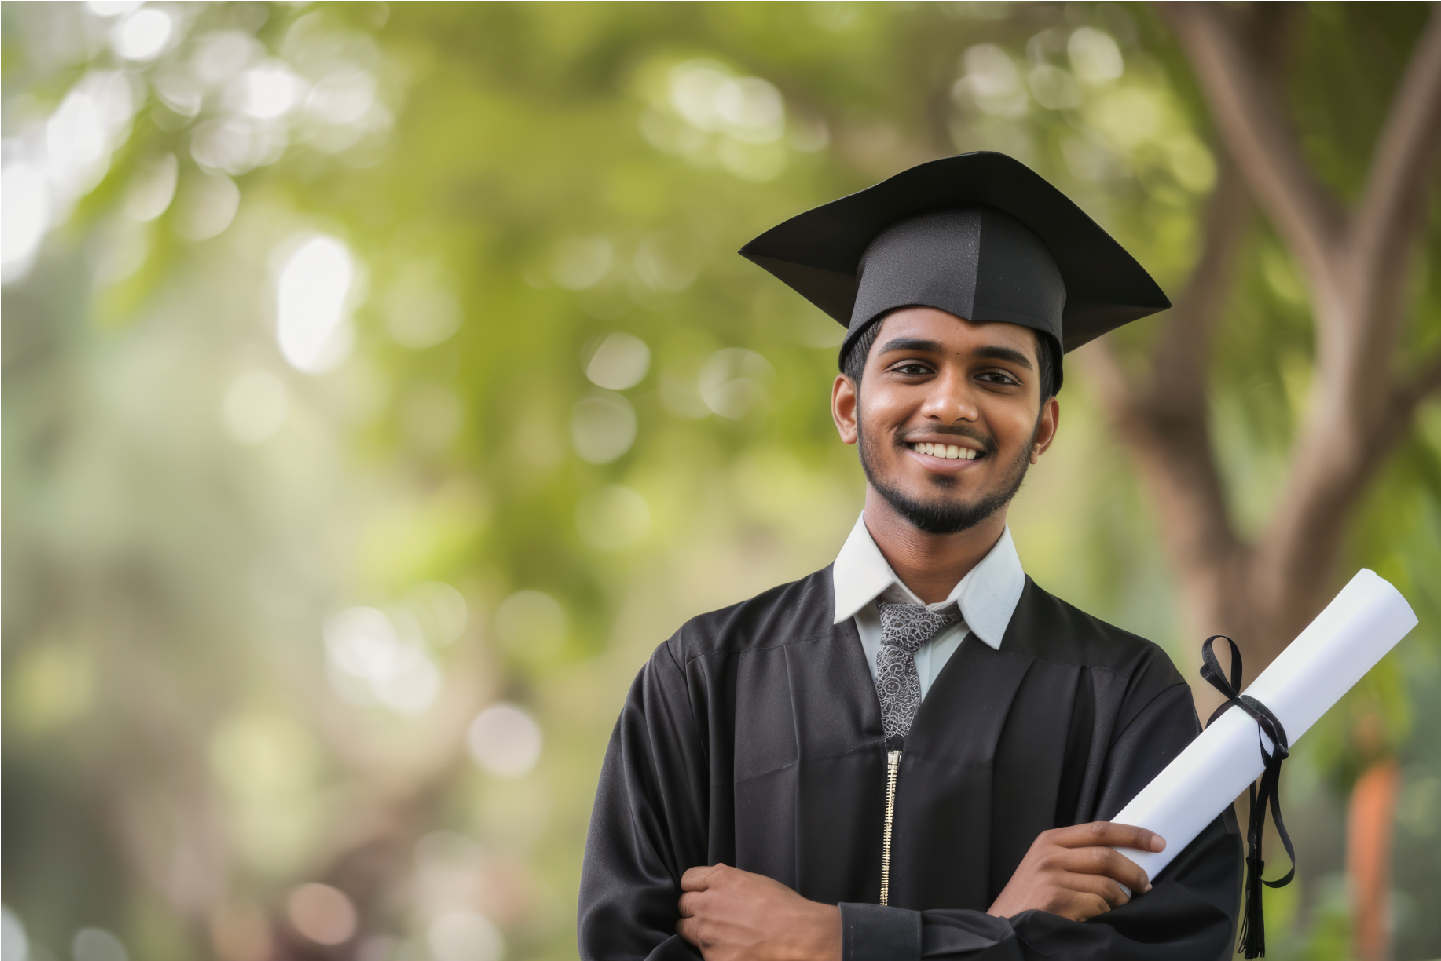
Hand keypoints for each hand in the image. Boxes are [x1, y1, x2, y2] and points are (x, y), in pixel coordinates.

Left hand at [677, 864, 840, 960]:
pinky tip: (733, 950)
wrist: (797, 935)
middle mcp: (707, 903)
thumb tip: (717, 889)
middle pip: (683, 906)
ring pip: (687, 931)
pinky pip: (704, 953)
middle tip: (711, 917)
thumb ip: (727, 883)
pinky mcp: (713, 957)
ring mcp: (707, 932)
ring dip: (700, 932)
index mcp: (719, 879)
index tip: (701, 894)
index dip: (695, 888)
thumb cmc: (784, 907)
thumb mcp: (754, 881)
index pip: (687, 879)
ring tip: (722, 936)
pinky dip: (715, 952)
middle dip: (694, 910)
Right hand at [987, 821, 1164, 921]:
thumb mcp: (1045, 867)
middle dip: (1134, 873)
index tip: (1158, 842)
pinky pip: (1098, 905)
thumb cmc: (1029, 900)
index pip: (1100, 829)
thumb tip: (1120, 858)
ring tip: (1117, 908)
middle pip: (1107, 856)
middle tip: (1145, 886)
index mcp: (1050, 840)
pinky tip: (1096, 918)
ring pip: (1106, 884)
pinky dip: (1105, 914)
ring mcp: (1051, 876)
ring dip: (1120, 900)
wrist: (1003, 926)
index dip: (1133, 834)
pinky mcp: (1055, 899)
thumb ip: (1074, 856)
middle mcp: (1049, 854)